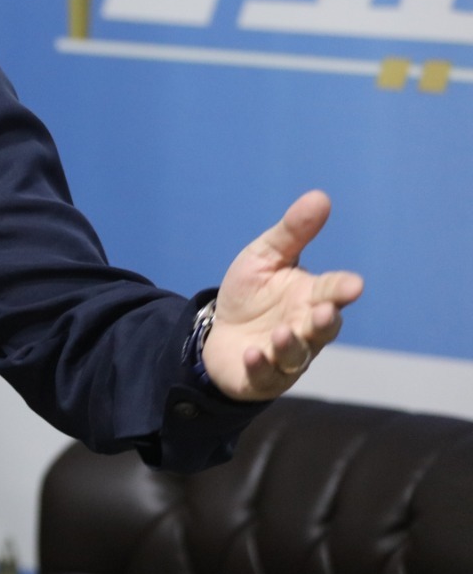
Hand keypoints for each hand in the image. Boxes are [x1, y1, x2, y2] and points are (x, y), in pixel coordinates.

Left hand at [202, 190, 363, 400]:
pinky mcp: (262, 376)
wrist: (219, 332)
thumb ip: (292, 232)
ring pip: (296, 354)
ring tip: (284, 333)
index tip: (354, 284)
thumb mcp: (266, 256)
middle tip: (324, 312)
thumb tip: (320, 196)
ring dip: (292, 344)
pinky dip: (260, 365)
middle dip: (324, 321)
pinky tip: (252, 353)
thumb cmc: (251, 294)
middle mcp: (305, 328)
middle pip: (322, 328)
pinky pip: (265, 374)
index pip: (331, 292)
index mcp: (310, 297)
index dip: (342, 289)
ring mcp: (286, 355)